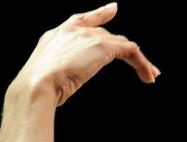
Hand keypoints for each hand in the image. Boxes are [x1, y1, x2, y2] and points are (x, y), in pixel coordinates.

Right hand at [12, 3, 160, 106]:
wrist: (37, 84)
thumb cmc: (36, 87)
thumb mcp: (44, 75)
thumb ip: (55, 72)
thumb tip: (55, 87)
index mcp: (58, 34)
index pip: (84, 19)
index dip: (100, 14)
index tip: (113, 10)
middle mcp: (74, 30)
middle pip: (107, 37)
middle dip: (124, 49)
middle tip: (141, 66)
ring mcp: (88, 36)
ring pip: (122, 44)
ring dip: (138, 60)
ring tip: (150, 74)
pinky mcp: (103, 46)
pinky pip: (130, 51)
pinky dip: (142, 63)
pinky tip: (148, 76)